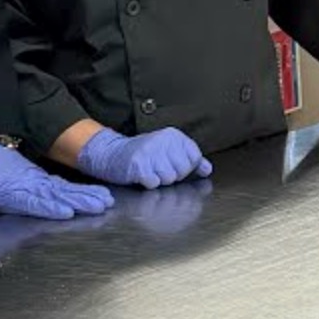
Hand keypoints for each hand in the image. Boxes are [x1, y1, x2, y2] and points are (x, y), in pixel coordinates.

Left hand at [0, 142, 114, 223]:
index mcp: (11, 190)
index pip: (34, 200)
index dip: (50, 206)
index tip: (67, 211)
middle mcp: (30, 185)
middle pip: (57, 194)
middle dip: (79, 200)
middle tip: (101, 205)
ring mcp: (38, 181)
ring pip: (65, 189)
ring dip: (86, 195)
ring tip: (106, 201)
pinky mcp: (42, 179)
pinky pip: (64, 185)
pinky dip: (82, 189)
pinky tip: (97, 194)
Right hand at [74, 127, 211, 188]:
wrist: (111, 153)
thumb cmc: (143, 154)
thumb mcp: (168, 151)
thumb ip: (191, 159)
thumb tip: (207, 169)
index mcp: (174, 135)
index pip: (195, 158)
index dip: (185, 168)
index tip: (172, 164)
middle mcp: (163, 140)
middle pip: (182, 170)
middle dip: (172, 175)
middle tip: (158, 169)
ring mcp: (150, 151)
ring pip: (169, 178)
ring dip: (159, 180)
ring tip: (150, 171)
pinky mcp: (138, 163)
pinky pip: (153, 183)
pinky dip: (148, 183)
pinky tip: (142, 176)